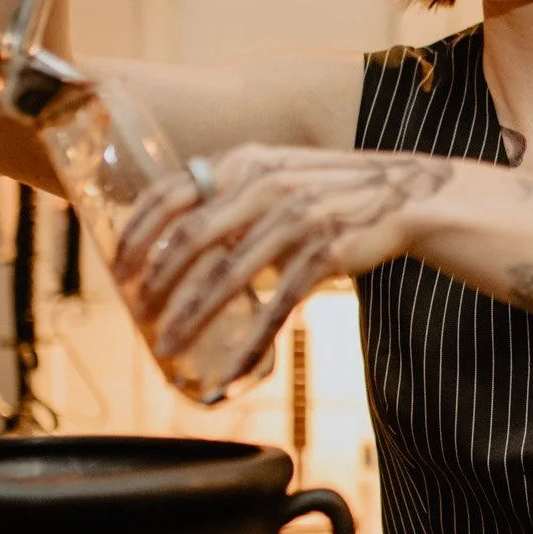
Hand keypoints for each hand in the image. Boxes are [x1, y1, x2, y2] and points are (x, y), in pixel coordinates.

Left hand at [117, 148, 455, 366]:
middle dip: (157, 285)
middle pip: (192, 240)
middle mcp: (266, 185)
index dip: (139, 234)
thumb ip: (236, 200)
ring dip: (192, 319)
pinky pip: (277, 305)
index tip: (120, 270)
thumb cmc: (337, 194)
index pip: (172, 194)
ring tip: (168, 348)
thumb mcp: (281, 178)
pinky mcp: (326, 253)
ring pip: (227, 278)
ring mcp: (297, 218)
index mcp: (246, 163)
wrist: (411, 197)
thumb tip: (184, 242)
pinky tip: (233, 370)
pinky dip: (251, 342)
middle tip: (139, 318)